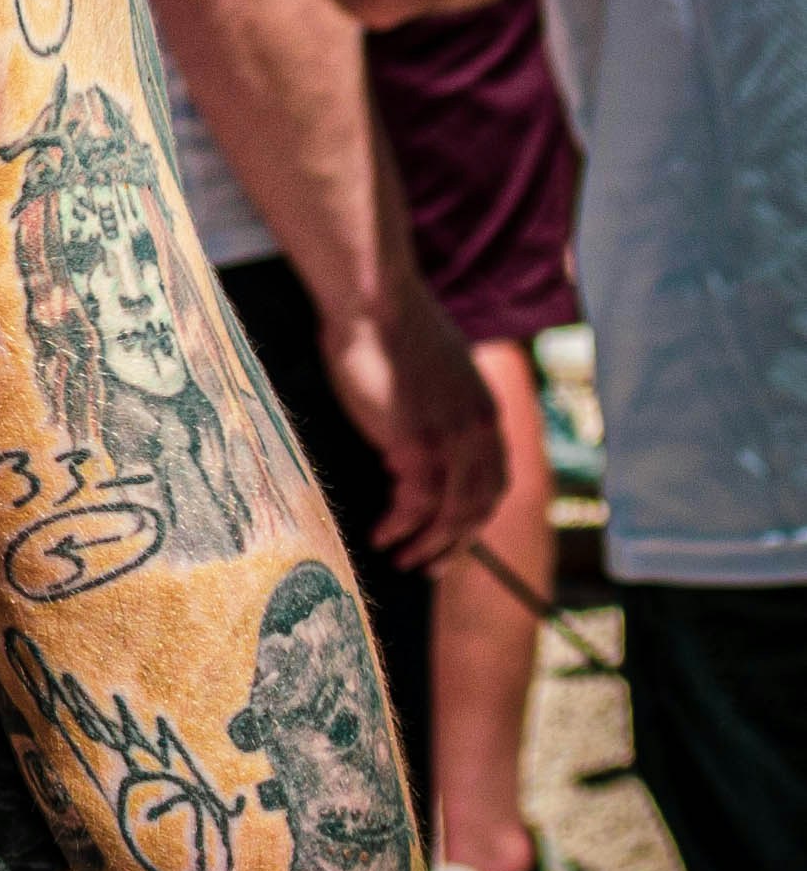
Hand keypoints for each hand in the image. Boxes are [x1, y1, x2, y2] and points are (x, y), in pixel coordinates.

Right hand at [317, 277, 505, 571]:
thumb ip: (436, 408)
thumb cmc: (388, 328)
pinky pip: (417, 502)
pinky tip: (382, 535)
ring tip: (402, 559)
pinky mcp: (418, 444)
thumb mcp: (431, 373)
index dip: (476, 515)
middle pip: (481, 505)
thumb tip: (414, 437)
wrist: (376, 303)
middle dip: (457, 543)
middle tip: (430, 566)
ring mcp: (453, 439)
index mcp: (486, 412)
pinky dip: (401, 526)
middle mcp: (481, 430)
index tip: (452, 537)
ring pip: (454, 512)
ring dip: (429, 545)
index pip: (495, 480)